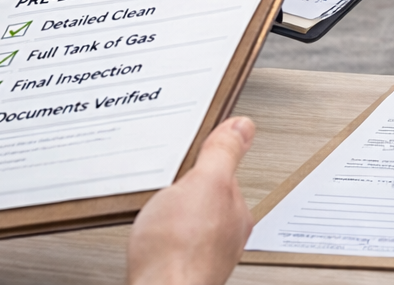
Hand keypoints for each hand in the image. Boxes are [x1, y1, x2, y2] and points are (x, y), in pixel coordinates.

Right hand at [128, 117, 254, 284]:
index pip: (224, 173)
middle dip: (183, 190)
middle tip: (165, 187)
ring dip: (169, 215)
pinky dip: (159, 237)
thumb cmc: (179, 251)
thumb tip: (243, 126)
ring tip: (155, 215)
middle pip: (204, 199)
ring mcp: (202, 254)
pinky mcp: (179, 268)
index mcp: (235, 210)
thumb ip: (223, 153)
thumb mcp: (204, 182)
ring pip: (186, 222)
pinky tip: (150, 238)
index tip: (188, 155)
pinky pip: (169, 242)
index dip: (202, 161)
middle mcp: (224, 236)